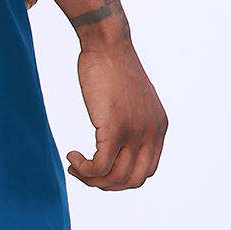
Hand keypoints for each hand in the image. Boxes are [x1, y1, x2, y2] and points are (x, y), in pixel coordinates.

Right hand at [66, 43, 166, 189]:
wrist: (108, 45)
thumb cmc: (112, 67)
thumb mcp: (130, 99)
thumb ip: (130, 121)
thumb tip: (114, 138)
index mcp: (158, 128)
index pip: (146, 170)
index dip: (120, 176)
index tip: (99, 167)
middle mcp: (151, 133)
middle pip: (132, 180)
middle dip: (106, 184)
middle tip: (85, 172)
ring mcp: (135, 132)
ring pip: (115, 178)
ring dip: (90, 179)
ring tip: (75, 165)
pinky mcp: (115, 128)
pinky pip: (99, 166)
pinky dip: (83, 169)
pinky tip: (72, 155)